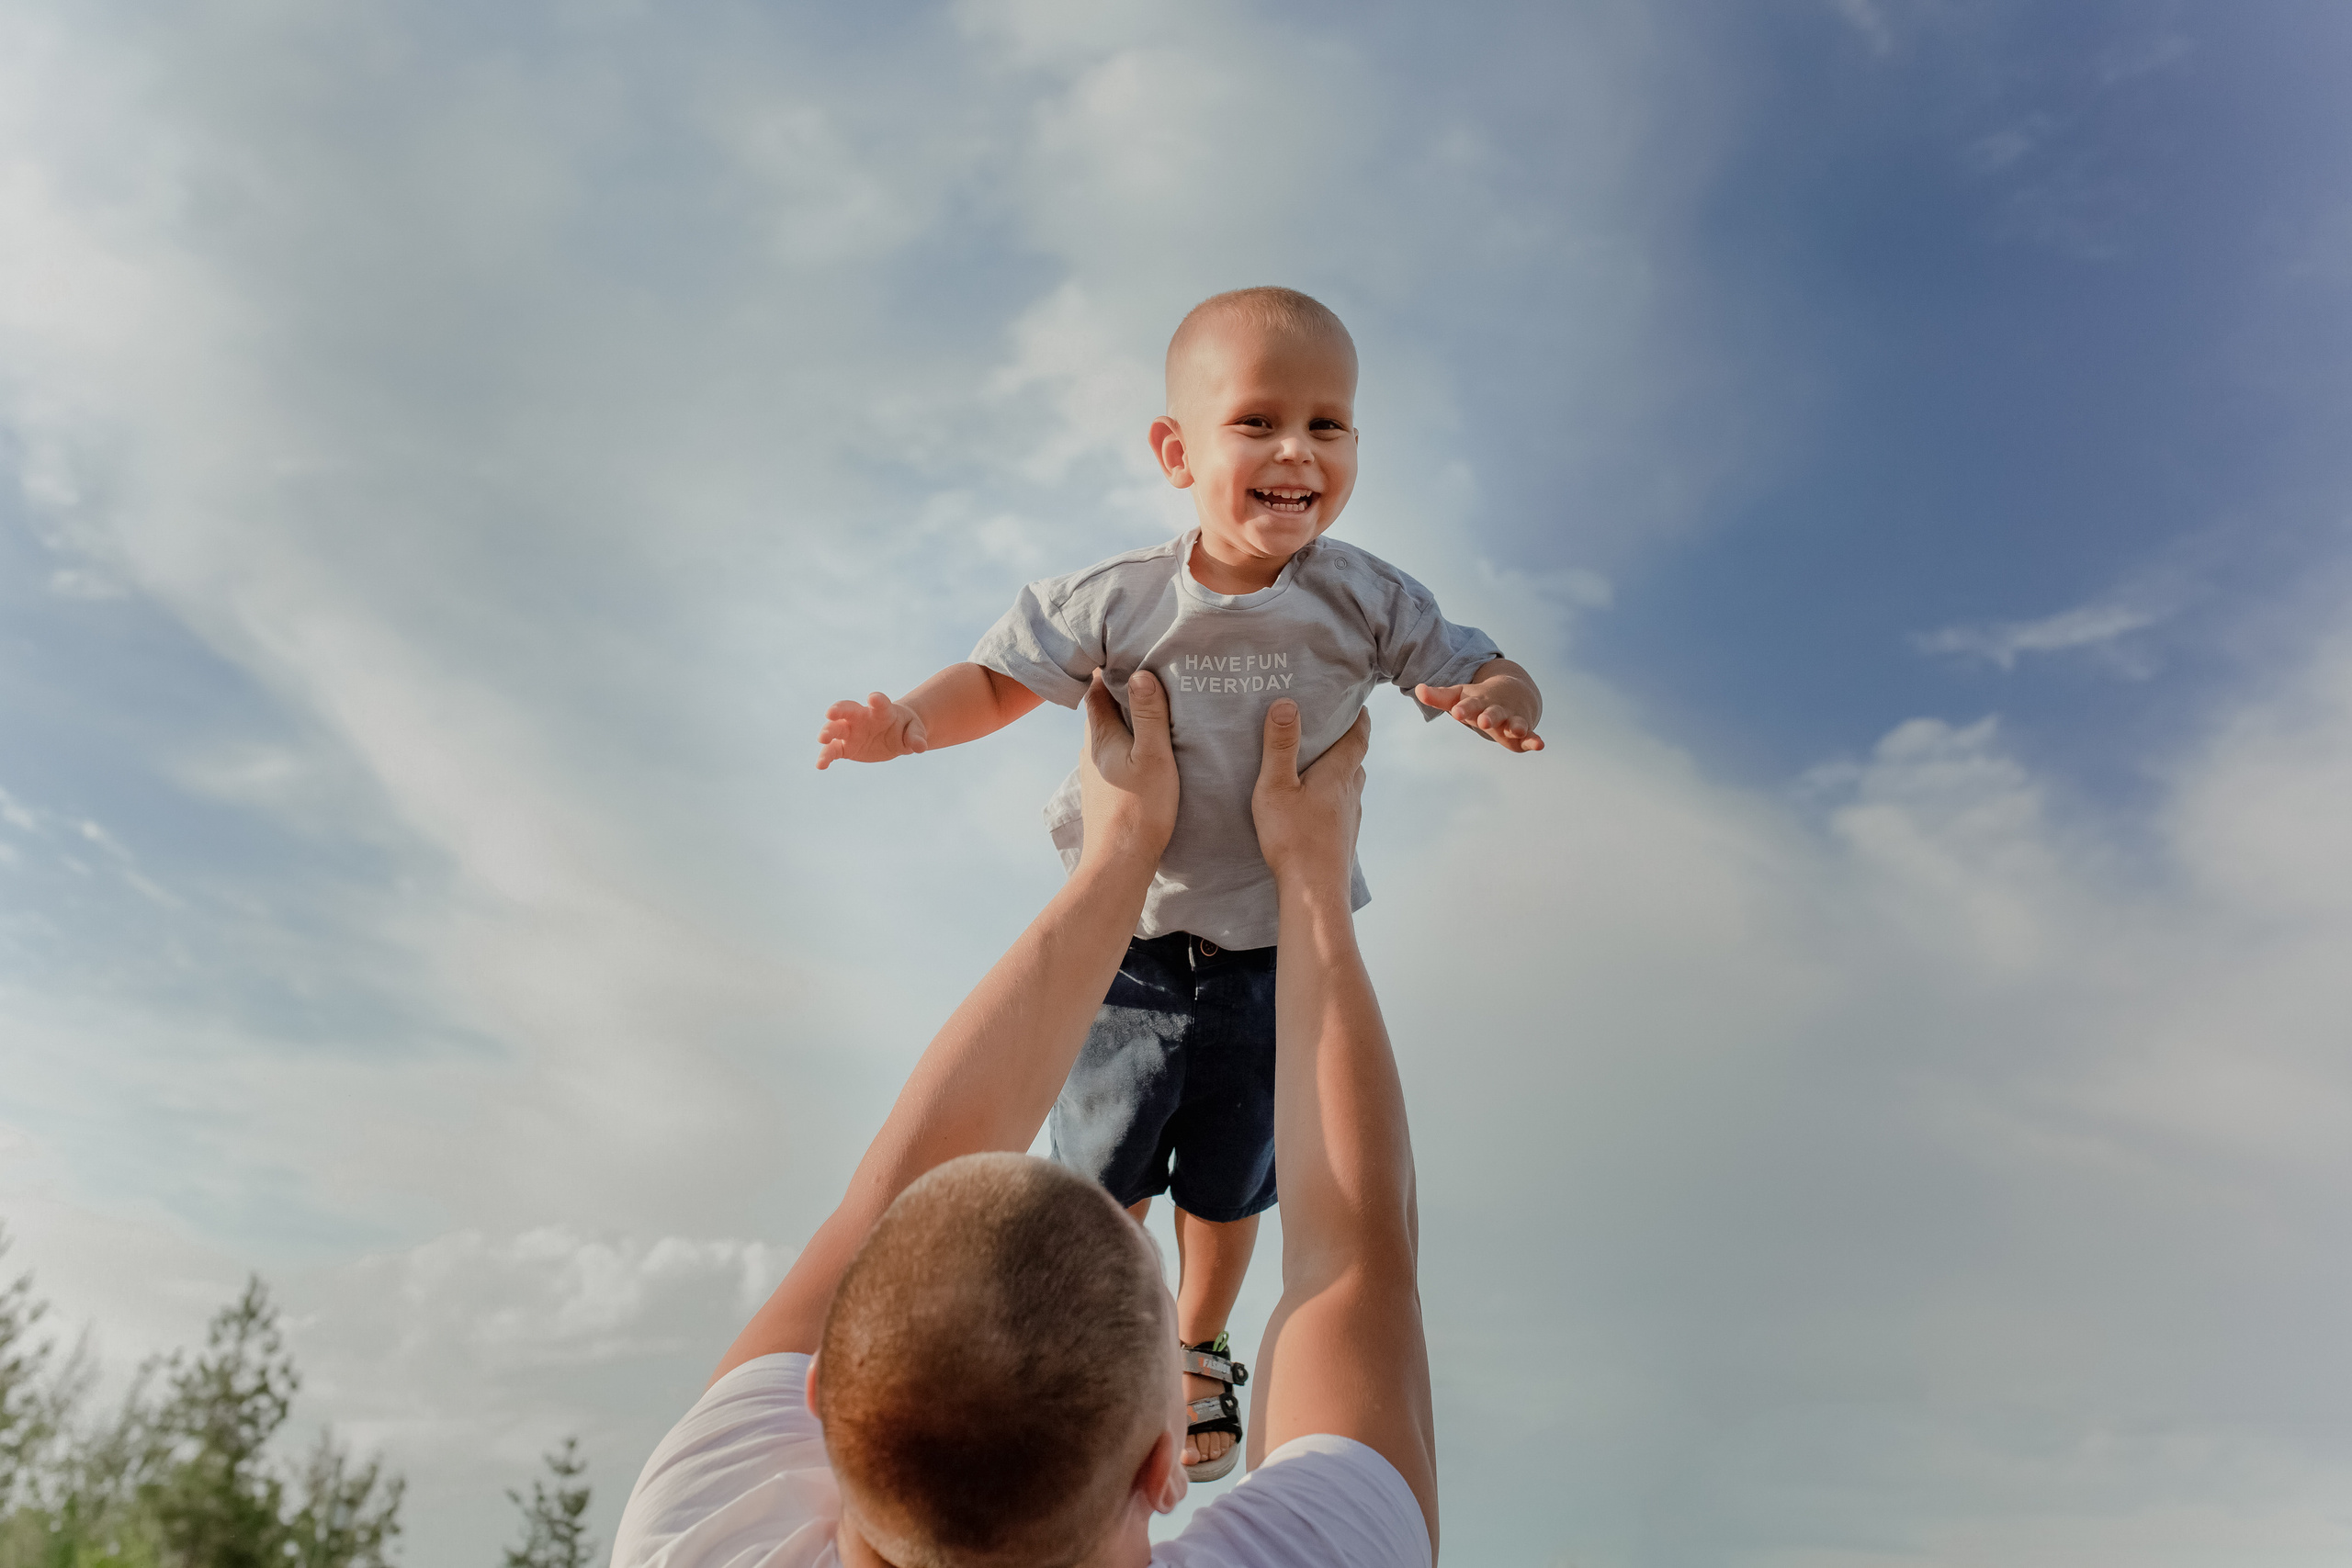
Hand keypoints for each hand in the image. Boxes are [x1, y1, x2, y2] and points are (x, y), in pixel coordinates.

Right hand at [816, 692, 927, 768]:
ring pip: (835, 728)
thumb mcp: (915, 731)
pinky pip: (833, 751)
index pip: (879, 703)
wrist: (894, 734)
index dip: (877, 700)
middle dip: (838, 709)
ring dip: (827, 732)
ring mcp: (851, 731)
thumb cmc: (906, 728)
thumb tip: (920, 747)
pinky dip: (826, 757)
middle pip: (847, 709)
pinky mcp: (845, 747)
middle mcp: (862, 717)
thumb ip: (916, 737)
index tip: (873, 698)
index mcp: (882, 710)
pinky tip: (820, 765)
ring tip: (822, 739)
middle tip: (830, 713)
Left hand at [1077, 670, 1176, 867]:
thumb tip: (1141, 673)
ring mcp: (1095, 772)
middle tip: (1148, 671)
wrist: (1119, 862)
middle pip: (1102, 708)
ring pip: (1109, 732)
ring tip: (1153, 706)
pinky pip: (1115, 754)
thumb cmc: (1139, 810)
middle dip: (1121, 689)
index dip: (1110, 668)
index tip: (1129, 650)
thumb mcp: (1153, 757)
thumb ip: (1150, 715)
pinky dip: (1128, 741)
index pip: (1096, 689)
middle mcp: (1091, 750)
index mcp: (1100, 736)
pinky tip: (1146, 747)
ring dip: (1126, 717)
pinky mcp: (1105, 790)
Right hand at [1251, 699, 1369, 893]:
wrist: (1314, 892)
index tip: (1357, 704)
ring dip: (1341, 773)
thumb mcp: (1276, 787)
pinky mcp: (1344, 840)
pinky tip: (1317, 808)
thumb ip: (1281, 746)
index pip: (1358, 738)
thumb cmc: (1293, 838)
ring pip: (1351, 787)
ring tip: (1322, 766)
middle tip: (1332, 730)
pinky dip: (1334, 799)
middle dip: (1347, 743)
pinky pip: (1343, 810)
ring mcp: (1351, 819)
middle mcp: (1351, 794)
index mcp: (1338, 775)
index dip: (1359, 719)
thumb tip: (1287, 704)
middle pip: (1356, 762)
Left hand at [1415, 669, 1543, 752]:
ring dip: (1515, 726)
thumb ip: (1439, 696)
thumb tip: (1417, 689)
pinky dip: (1534, 739)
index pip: (1469, 704)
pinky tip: (1539, 745)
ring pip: (1514, 723)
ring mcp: (1512, 718)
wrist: (1513, 690)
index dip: (1464, 708)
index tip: (1457, 712)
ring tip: (1515, 730)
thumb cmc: (1479, 698)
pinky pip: (1530, 735)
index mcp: (1479, 702)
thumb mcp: (1459, 696)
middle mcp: (1497, 709)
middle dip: (1489, 717)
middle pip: (1493, 713)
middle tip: (1483, 721)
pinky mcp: (1523, 730)